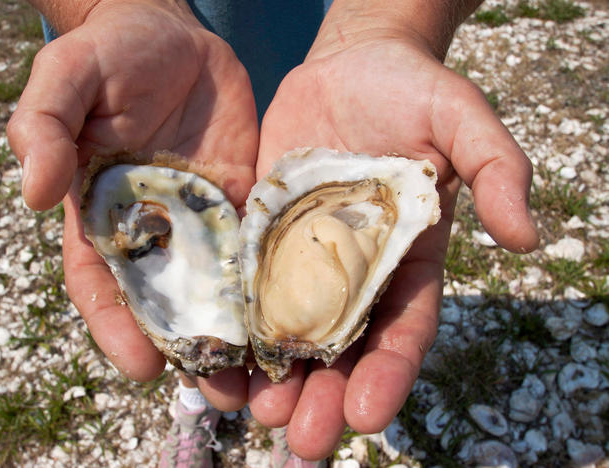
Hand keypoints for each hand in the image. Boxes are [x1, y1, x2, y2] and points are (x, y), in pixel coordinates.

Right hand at [7, 0, 257, 408]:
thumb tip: (32, 190)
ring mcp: (202, 217)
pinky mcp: (245, 198)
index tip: (144, 365)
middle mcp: (153, 228)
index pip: (103, 282)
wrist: (170, 32)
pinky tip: (298, 312)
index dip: (118, 326)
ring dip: (239, 333)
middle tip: (220, 393)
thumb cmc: (110, 53)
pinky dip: (274, 281)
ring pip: (220, 286)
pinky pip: (260, 244)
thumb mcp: (67, 78)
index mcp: (100, 212)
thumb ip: (44, 127)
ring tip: (265, 376)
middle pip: (169, 302)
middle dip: (191, 349)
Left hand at [248, 7, 538, 459]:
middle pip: (342, 346)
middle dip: (324, 394)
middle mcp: (355, 269)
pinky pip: (247, 283)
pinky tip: (216, 354)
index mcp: (408, 258)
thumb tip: (529, 237)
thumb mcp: (463, 120)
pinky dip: (234, 322)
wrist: (352, 65)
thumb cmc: (413, 91)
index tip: (369, 416)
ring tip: (252, 410)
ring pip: (289, 327)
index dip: (388, 373)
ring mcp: (304, 254)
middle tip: (302, 439)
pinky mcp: (262, 232)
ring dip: (273, 374)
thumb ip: (496, 170)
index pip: (403, 328)